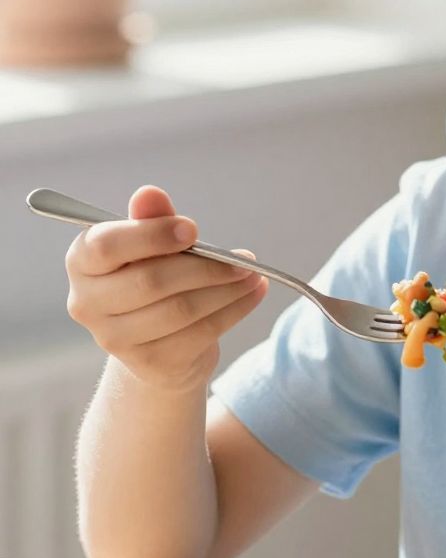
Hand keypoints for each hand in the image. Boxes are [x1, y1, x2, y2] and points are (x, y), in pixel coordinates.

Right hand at [65, 185, 267, 393]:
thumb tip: (149, 193)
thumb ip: (150, 219)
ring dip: (226, 290)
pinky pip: (199, 334)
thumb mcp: (150, 244)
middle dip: (205, 267)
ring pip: (180, 310)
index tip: (193, 229)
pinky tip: (252, 295)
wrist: (158, 342)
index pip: (106, 246)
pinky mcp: (149, 364)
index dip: (152, 236)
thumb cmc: (152, 276)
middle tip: (243, 259)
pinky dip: (233, 311)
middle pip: (151, 281)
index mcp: (81, 262)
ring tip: (253, 275)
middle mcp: (87, 304)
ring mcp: (114, 340)